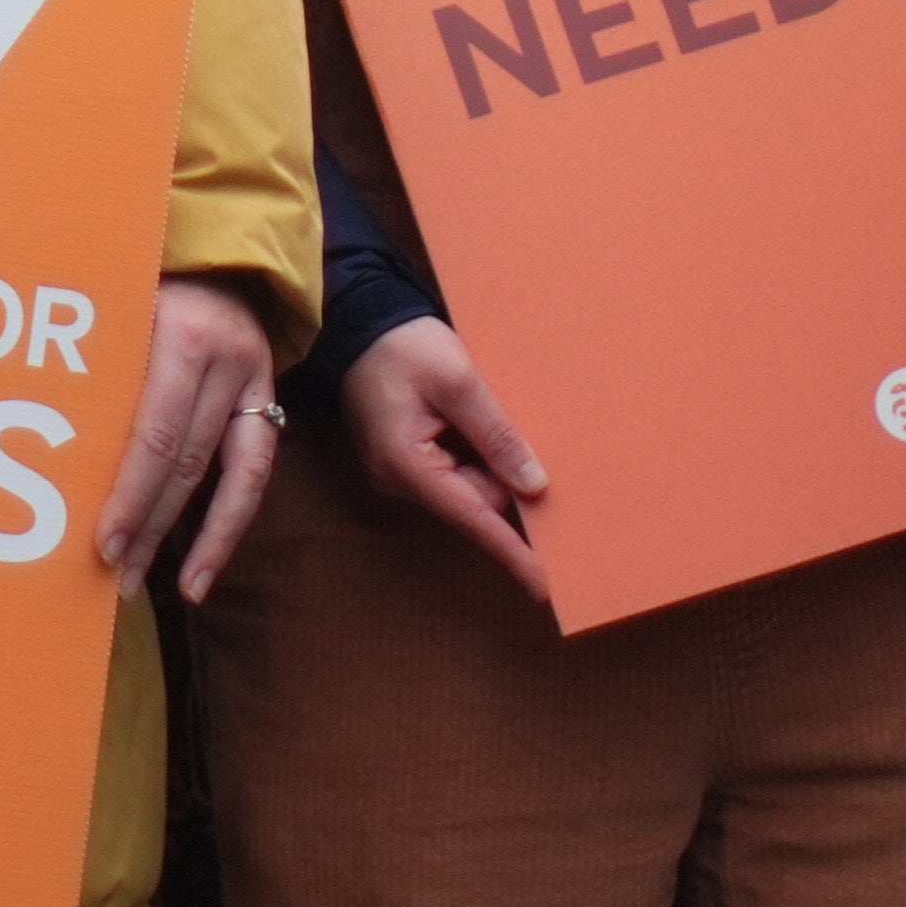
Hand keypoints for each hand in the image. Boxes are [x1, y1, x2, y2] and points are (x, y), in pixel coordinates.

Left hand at [95, 277, 284, 602]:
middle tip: (114, 578)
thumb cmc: (141, 277)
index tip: (102, 545)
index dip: (130, 494)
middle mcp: (228, 358)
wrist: (211, 247)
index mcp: (184, 333)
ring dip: (185, 540)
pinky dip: (227, 526)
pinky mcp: (270, 397)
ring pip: (224, 477)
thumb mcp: (116, 304)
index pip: (157, 433)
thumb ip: (95, 364)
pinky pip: (254, 474)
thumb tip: (38, 441)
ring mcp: (256, 378)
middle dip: (148, 526)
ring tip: (151, 586)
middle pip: (186, 462)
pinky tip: (201, 572)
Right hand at [338, 316, 554, 607]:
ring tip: (511, 433)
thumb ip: (497, 435)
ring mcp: (399, 472)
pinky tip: (490, 433)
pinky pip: (452, 471)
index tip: (545, 589)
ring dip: (493, 468)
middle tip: (549, 467)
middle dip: (510, 490)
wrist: (357, 317)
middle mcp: (399, 480)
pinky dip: (477, 459)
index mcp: (408, 465)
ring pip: (465, 487)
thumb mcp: (458, 381)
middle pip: (473, 502)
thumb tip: (535, 487)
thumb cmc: (404, 345)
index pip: (474, 520)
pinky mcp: (404, 458)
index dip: (514, 554)